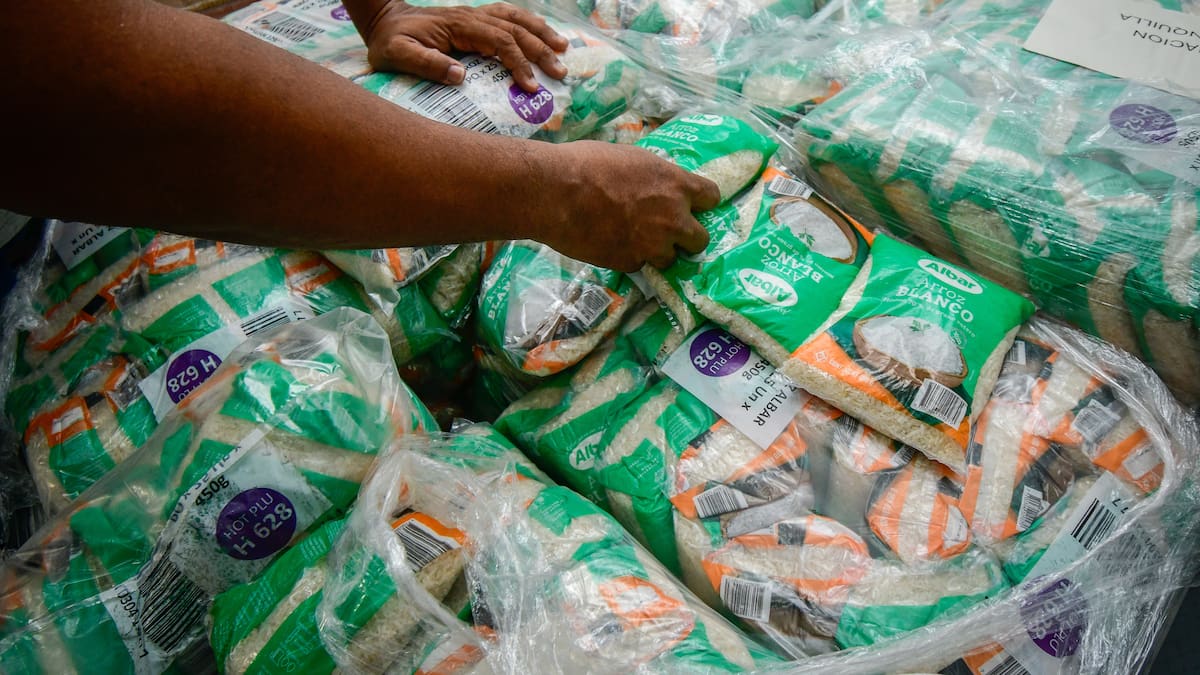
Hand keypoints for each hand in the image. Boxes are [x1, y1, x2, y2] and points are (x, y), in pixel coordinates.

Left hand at [349, 1, 568, 91]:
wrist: (384, 19)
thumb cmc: (390, 41)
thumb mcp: (397, 54)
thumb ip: (426, 64)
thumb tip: (460, 76)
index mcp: (458, 27)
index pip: (498, 41)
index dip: (518, 62)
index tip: (530, 86)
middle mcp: (472, 17)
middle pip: (515, 30)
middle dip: (540, 51)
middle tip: (560, 73)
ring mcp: (475, 15)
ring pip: (516, 19)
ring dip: (541, 33)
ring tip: (563, 50)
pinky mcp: (476, 19)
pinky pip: (509, 16)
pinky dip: (529, 24)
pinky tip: (543, 34)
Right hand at [536, 141, 720, 272]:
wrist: (556, 193)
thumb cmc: (587, 164)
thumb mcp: (631, 158)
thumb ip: (654, 176)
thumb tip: (657, 184)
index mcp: (675, 184)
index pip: (711, 197)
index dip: (701, 202)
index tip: (692, 205)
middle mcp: (672, 218)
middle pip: (700, 239)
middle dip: (686, 236)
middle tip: (667, 231)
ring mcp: (653, 245)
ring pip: (670, 258)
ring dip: (658, 252)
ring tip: (635, 240)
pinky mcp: (630, 263)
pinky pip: (639, 265)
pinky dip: (630, 258)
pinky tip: (611, 244)